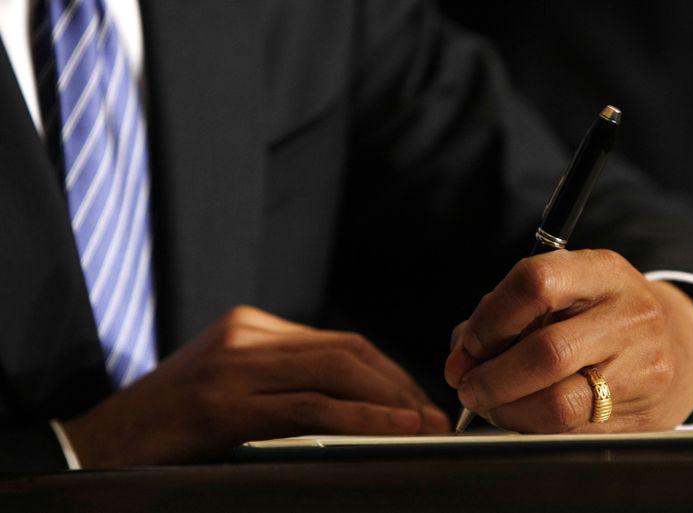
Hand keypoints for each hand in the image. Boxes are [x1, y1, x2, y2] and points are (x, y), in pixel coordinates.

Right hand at [63, 306, 448, 466]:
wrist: (102, 443)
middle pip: (346, 350)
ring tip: (424, 425)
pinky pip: (310, 405)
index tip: (417, 399)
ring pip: (335, 371)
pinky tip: (393, 429)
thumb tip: (355, 400)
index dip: (388, 371)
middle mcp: (247, 335)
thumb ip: (284, 381)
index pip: (340, 342)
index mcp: (252, 326)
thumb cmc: (174, 424)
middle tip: (433, 415)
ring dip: (391, 399)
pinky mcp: (226, 401)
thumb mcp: (235, 388)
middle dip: (399, 383)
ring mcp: (235, 364)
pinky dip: (362, 416)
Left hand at [445, 249, 692, 432]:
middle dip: (492, 377)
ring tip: (491, 404)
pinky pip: (571, 432)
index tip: (469, 344)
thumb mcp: (562, 293)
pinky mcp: (643, 415)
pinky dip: (532, 427)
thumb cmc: (598, 314)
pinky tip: (523, 415)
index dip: (491, 319)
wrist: (679, 344)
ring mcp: (642, 368)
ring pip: (559, 404)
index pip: (536, 283)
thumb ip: (502, 315)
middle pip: (546, 353)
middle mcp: (629, 315)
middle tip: (468, 386)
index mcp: (602, 272)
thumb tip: (459, 360)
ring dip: (508, 410)